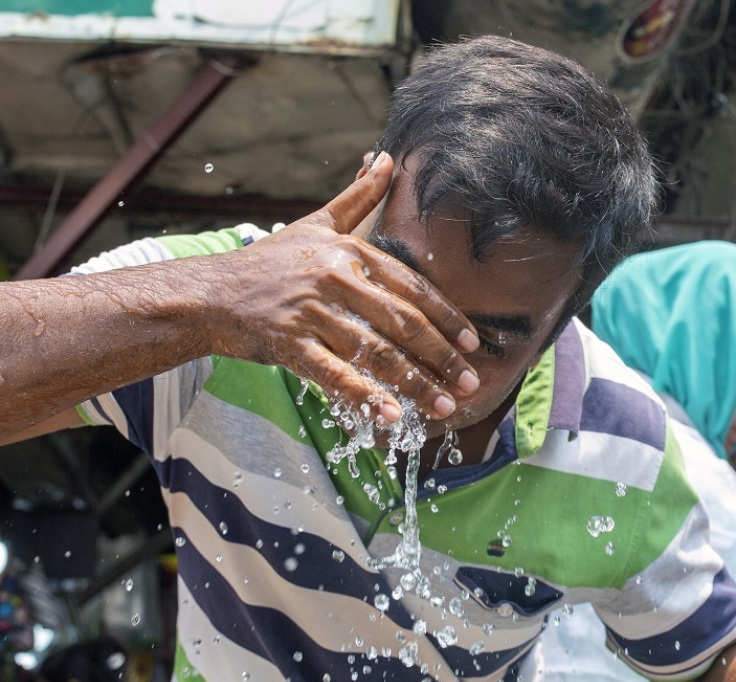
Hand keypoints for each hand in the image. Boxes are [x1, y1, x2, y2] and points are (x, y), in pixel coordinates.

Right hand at [198, 151, 482, 424]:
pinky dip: (365, 396)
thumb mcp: (314, 224)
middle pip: (402, 322)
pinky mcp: (289, 343)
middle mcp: (334, 278)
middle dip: (441, 356)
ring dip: (414, 382)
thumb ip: (355, 196)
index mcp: (348, 251)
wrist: (208, 292)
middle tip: (470, 382)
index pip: (411, 286)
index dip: (446, 317)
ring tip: (443, 406)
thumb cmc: (268, 262)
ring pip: (376, 352)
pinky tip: (390, 415)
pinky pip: (335, 374)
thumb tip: (384, 158)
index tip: (473, 343)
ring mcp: (311, 311)